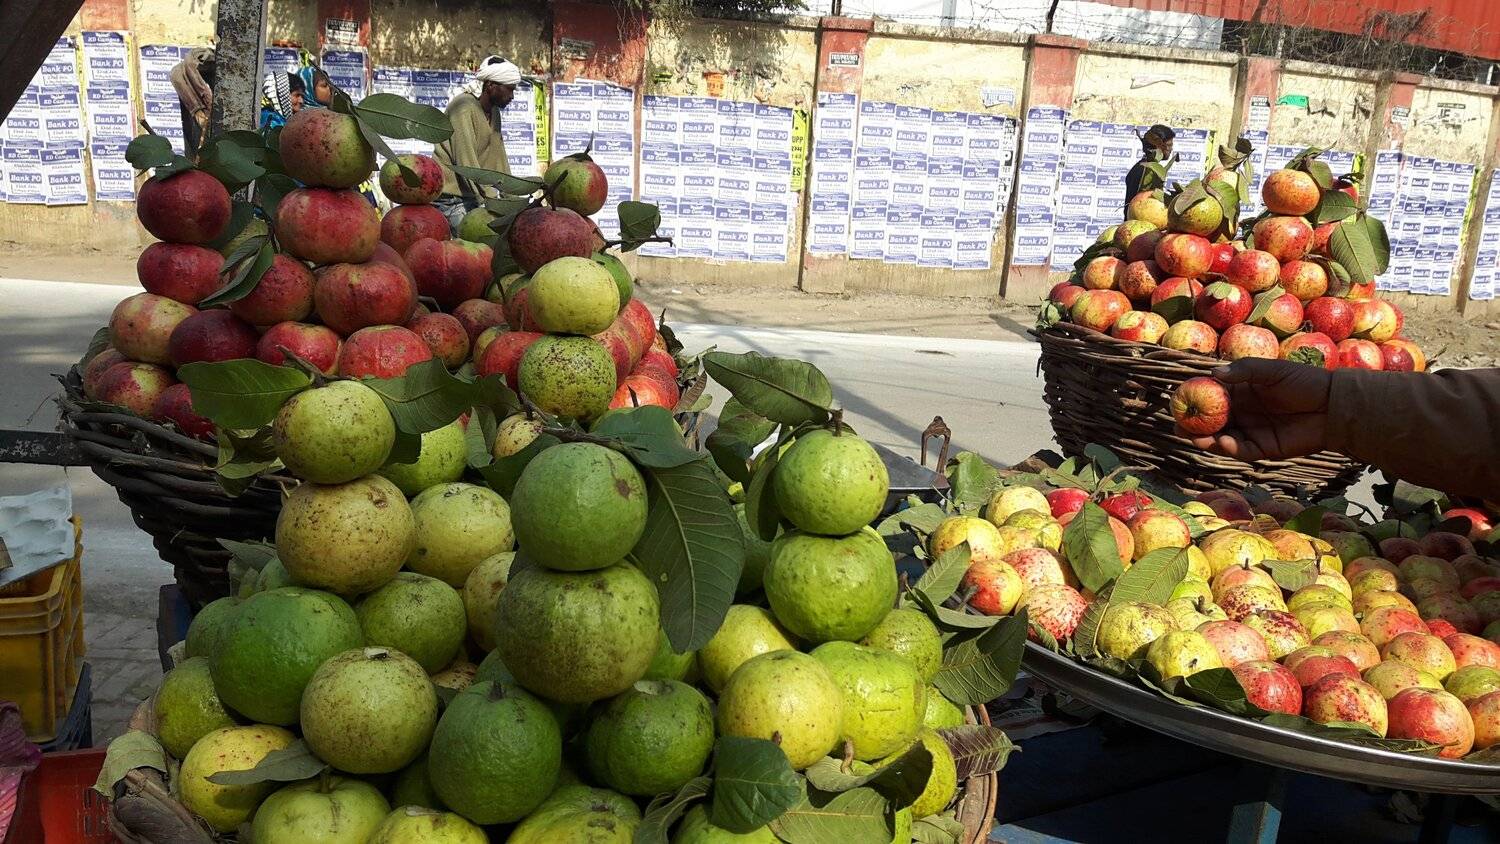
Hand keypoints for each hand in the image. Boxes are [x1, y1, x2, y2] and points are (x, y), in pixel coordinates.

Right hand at [1175, 359, 1332, 460]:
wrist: (1334, 407)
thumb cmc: (1304, 381)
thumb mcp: (1272, 370)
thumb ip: (1244, 370)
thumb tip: (1213, 374)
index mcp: (1241, 390)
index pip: (1211, 394)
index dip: (1193, 397)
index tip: (1177, 399)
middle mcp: (1242, 411)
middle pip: (1211, 419)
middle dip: (1192, 423)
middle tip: (1177, 424)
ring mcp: (1251, 430)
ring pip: (1221, 437)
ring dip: (1205, 439)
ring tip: (1192, 437)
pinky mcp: (1262, 448)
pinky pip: (1240, 450)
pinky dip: (1228, 448)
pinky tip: (1222, 442)